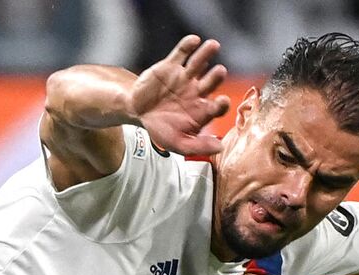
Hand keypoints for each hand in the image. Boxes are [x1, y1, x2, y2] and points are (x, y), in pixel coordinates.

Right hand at [129, 35, 230, 156]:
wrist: (137, 111)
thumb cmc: (160, 128)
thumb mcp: (177, 143)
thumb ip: (198, 146)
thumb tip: (220, 148)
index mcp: (201, 109)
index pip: (217, 106)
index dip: (221, 105)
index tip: (221, 102)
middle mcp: (196, 91)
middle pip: (212, 81)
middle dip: (216, 77)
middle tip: (220, 72)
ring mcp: (184, 77)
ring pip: (199, 63)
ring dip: (206, 54)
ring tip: (213, 45)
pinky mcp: (171, 65)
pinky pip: (181, 52)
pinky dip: (188, 45)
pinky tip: (194, 41)